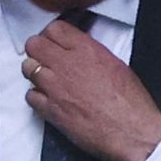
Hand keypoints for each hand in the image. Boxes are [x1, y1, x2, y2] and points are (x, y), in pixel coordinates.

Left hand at [22, 19, 160, 160]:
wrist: (132, 132)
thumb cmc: (131, 103)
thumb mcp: (116, 65)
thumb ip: (91, 54)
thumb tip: (80, 53)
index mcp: (87, 50)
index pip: (55, 28)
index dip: (52, 35)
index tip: (54, 43)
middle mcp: (67, 64)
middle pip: (35, 45)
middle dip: (38, 50)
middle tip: (46, 59)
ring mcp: (55, 87)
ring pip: (28, 68)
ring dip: (35, 72)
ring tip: (47, 80)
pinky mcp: (50, 109)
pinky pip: (30, 96)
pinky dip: (36, 97)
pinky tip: (49, 100)